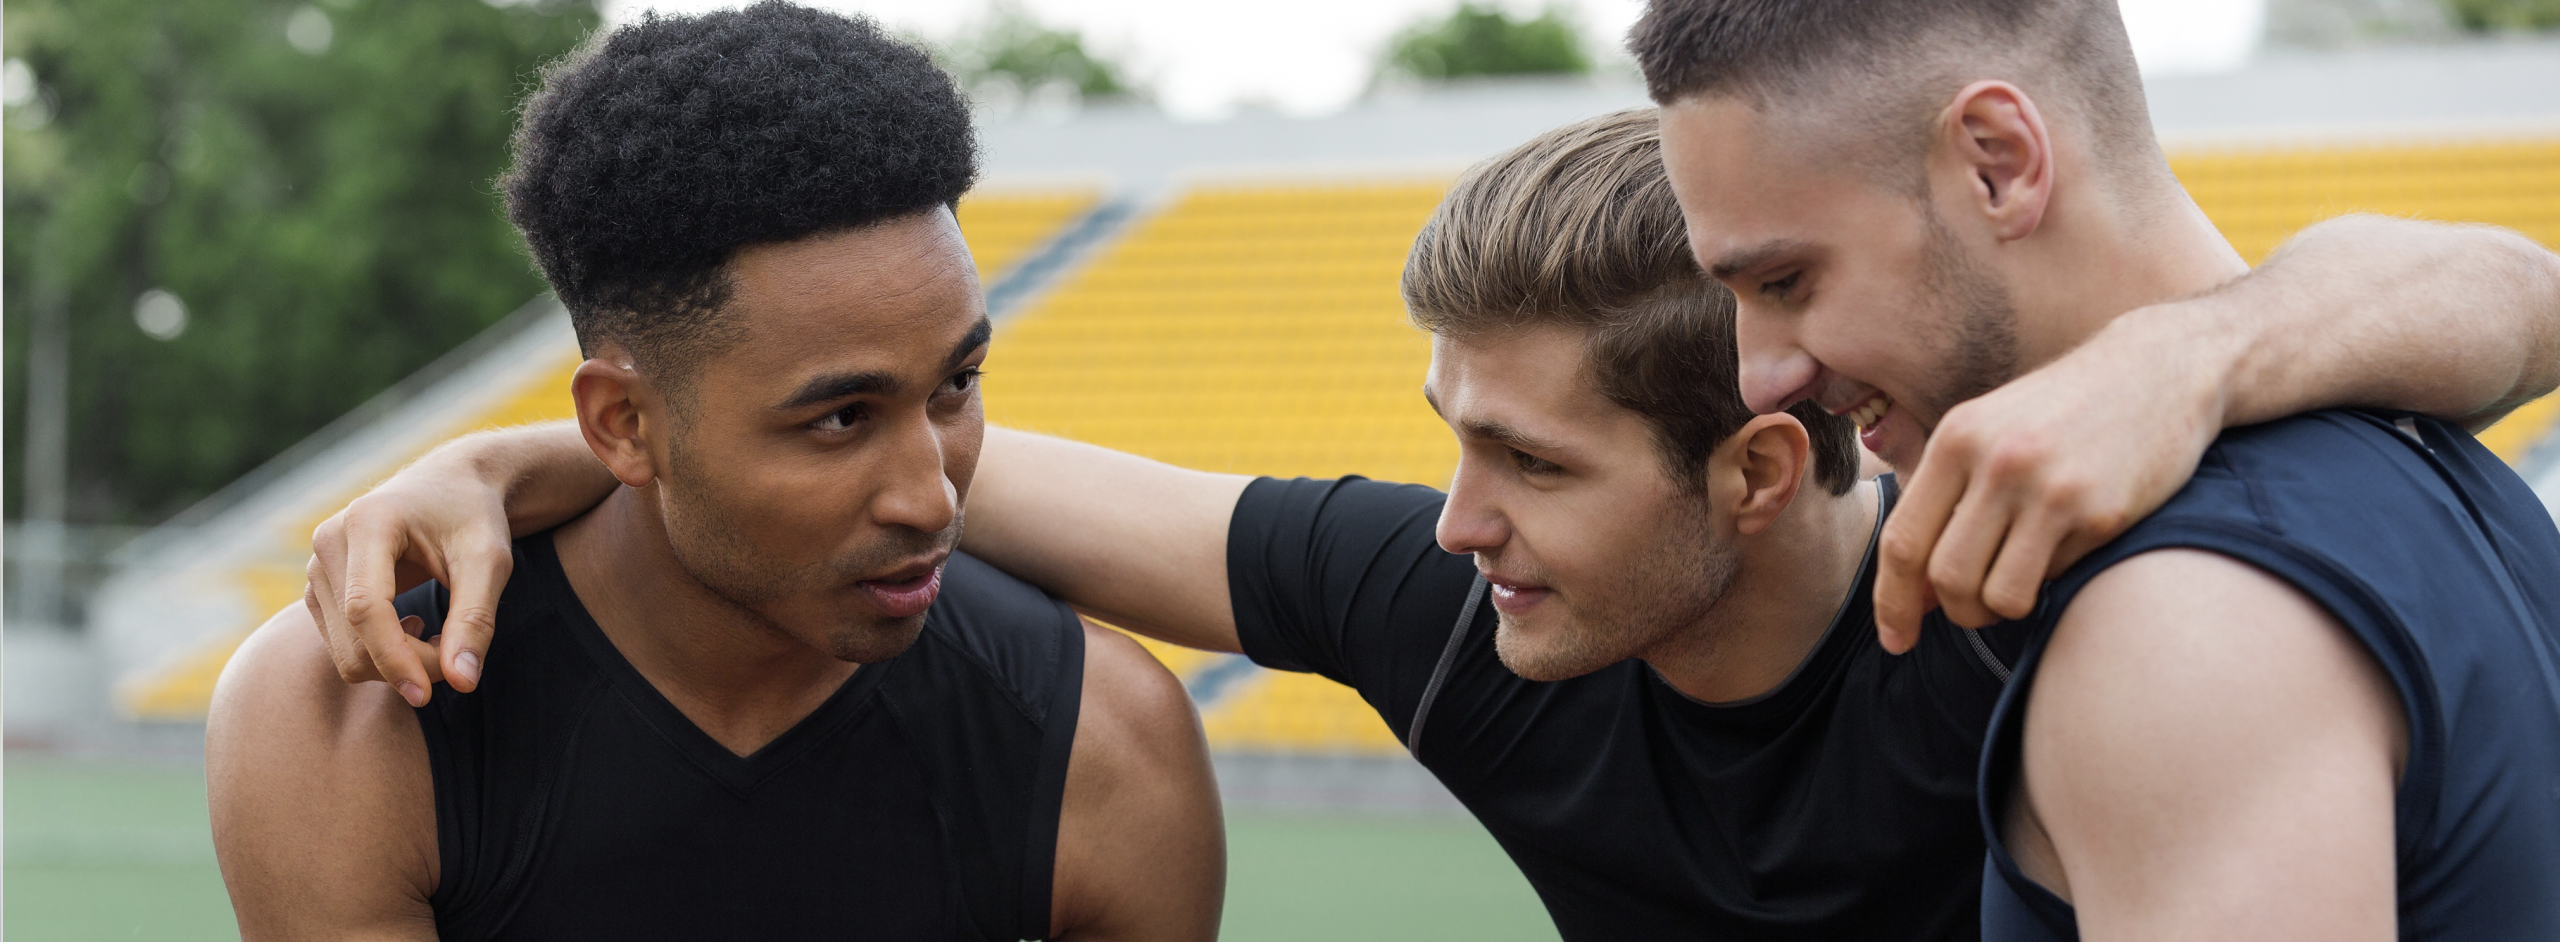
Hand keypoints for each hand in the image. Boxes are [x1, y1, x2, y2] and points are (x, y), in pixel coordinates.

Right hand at [304, 452, 518, 705]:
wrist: (451, 485)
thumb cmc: (474, 517)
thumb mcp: (489, 561)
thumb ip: (476, 619)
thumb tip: (462, 683)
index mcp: (368, 522)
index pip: (365, 609)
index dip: (395, 657)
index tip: (429, 694)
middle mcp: (329, 542)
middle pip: (353, 639)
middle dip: (409, 664)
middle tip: (459, 655)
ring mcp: (316, 566)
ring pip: (346, 651)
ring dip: (398, 662)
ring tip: (445, 636)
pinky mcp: (318, 588)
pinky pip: (343, 645)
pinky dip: (383, 655)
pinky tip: (417, 627)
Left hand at [1874, 305, 2227, 651]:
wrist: (2159, 369)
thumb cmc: (2063, 410)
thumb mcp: (1990, 430)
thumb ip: (1946, 500)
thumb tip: (1914, 594)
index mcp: (1957, 438)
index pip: (1903, 541)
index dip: (1892, 601)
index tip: (1895, 639)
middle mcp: (1998, 462)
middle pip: (1946, 578)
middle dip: (1954, 611)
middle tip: (1971, 609)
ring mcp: (2051, 488)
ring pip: (1998, 595)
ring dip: (2000, 609)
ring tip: (2014, 587)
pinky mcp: (2102, 513)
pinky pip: (2054, 580)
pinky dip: (2049, 582)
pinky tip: (2061, 551)